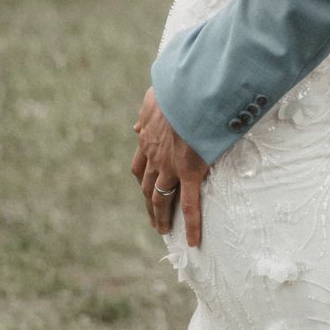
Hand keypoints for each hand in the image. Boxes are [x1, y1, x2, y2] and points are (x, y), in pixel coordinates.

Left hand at [132, 87, 210, 247]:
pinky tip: (194, 240)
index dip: (143, 181)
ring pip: (161, 199)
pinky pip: (189, 204)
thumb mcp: (153, 99)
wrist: (190, 89)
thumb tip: (136, 128)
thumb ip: (145, 114)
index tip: (147, 190)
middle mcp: (154, 156)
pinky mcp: (188, 172)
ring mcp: (170, 167)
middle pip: (146, 188)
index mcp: (148, 139)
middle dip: (148, 205)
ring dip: (160, 217)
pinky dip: (191, 224)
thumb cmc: (177, 88)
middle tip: (154, 219)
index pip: (140, 167)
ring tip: (163, 231)